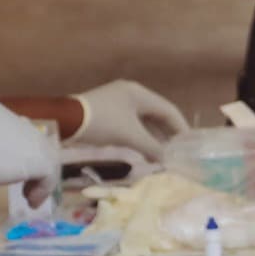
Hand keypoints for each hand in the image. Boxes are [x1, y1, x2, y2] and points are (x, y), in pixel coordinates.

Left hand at [71, 80, 186, 159]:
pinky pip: (132, 123)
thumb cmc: (102, 123)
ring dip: (154, 137)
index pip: (169, 110)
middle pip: (158, 114)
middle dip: (169, 134)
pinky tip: (145, 150)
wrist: (64, 120)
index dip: (182, 129)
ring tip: (164, 154)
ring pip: (145, 120)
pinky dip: (141, 136)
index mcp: (139, 93)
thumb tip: (169, 161)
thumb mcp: (131, 136)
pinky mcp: (108, 111)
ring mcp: (118, 101)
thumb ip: (153, 148)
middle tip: (179, 151)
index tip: (190, 146)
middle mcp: (131, 93)